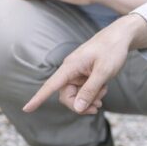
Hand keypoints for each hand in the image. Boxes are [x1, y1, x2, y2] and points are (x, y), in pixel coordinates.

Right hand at [23, 18, 138, 113]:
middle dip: (80, 104)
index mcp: (70, 67)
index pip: (50, 86)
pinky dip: (92, 94)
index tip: (26, 109)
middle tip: (98, 106)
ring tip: (103, 93)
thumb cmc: (112, 50)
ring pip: (76, 95)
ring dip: (89, 99)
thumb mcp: (103, 72)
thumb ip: (90, 90)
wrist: (120, 36)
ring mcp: (77, 73)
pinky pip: (83, 90)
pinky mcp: (84, 75)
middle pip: (66, 96)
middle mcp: (70, 70)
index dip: (38, 98)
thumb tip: (77, 108)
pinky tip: (103, 89)